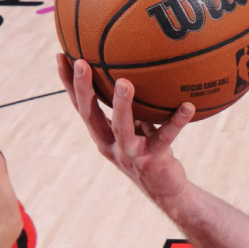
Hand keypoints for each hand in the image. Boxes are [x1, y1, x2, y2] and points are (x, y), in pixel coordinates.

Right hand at [57, 55, 194, 206]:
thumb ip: (132, 107)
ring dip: (122, 105)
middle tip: (81, 62)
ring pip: (122, 127)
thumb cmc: (149, 152)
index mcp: (102, 135)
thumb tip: (134, 70)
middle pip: (89, 114)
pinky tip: (188, 106)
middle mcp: (110, 144)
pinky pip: (165, 137)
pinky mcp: (152, 160)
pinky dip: (177, 121)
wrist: (165, 191)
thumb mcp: (136, 128)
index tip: (61, 56)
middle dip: (82, 88)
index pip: (80, 106)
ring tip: (123, 83)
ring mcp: (129, 154)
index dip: (68, 83)